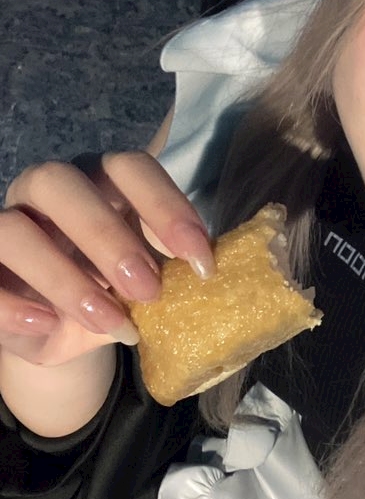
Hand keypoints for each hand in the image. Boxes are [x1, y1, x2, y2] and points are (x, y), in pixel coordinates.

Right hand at [0, 152, 214, 368]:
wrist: (64, 331)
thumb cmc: (115, 289)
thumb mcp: (148, 280)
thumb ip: (173, 271)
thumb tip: (211, 279)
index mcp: (99, 182)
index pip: (130, 167)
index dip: (166, 207)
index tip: (200, 263)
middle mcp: (46, 193)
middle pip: (60, 182)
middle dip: (108, 238)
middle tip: (149, 290)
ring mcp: (7, 225)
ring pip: (13, 229)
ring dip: (66, 279)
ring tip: (111, 322)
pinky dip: (14, 305)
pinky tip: (50, 325)